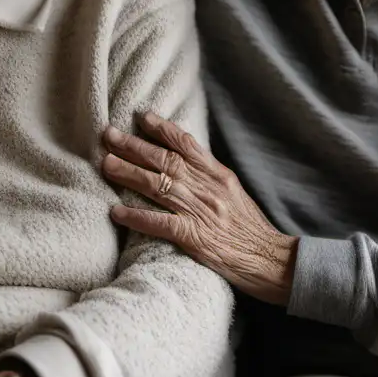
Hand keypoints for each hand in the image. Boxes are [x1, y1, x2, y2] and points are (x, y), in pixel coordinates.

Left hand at [101, 112, 296, 304]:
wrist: (272, 260)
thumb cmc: (252, 229)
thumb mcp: (234, 192)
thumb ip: (210, 176)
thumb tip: (185, 161)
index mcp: (219, 175)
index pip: (186, 143)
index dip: (161, 128)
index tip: (140, 116)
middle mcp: (207, 188)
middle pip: (165, 160)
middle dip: (134, 145)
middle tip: (108, 134)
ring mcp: (200, 212)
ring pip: (158, 185)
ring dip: (129, 174)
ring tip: (106, 164)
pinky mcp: (195, 237)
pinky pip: (160, 222)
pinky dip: (136, 216)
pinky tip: (116, 212)